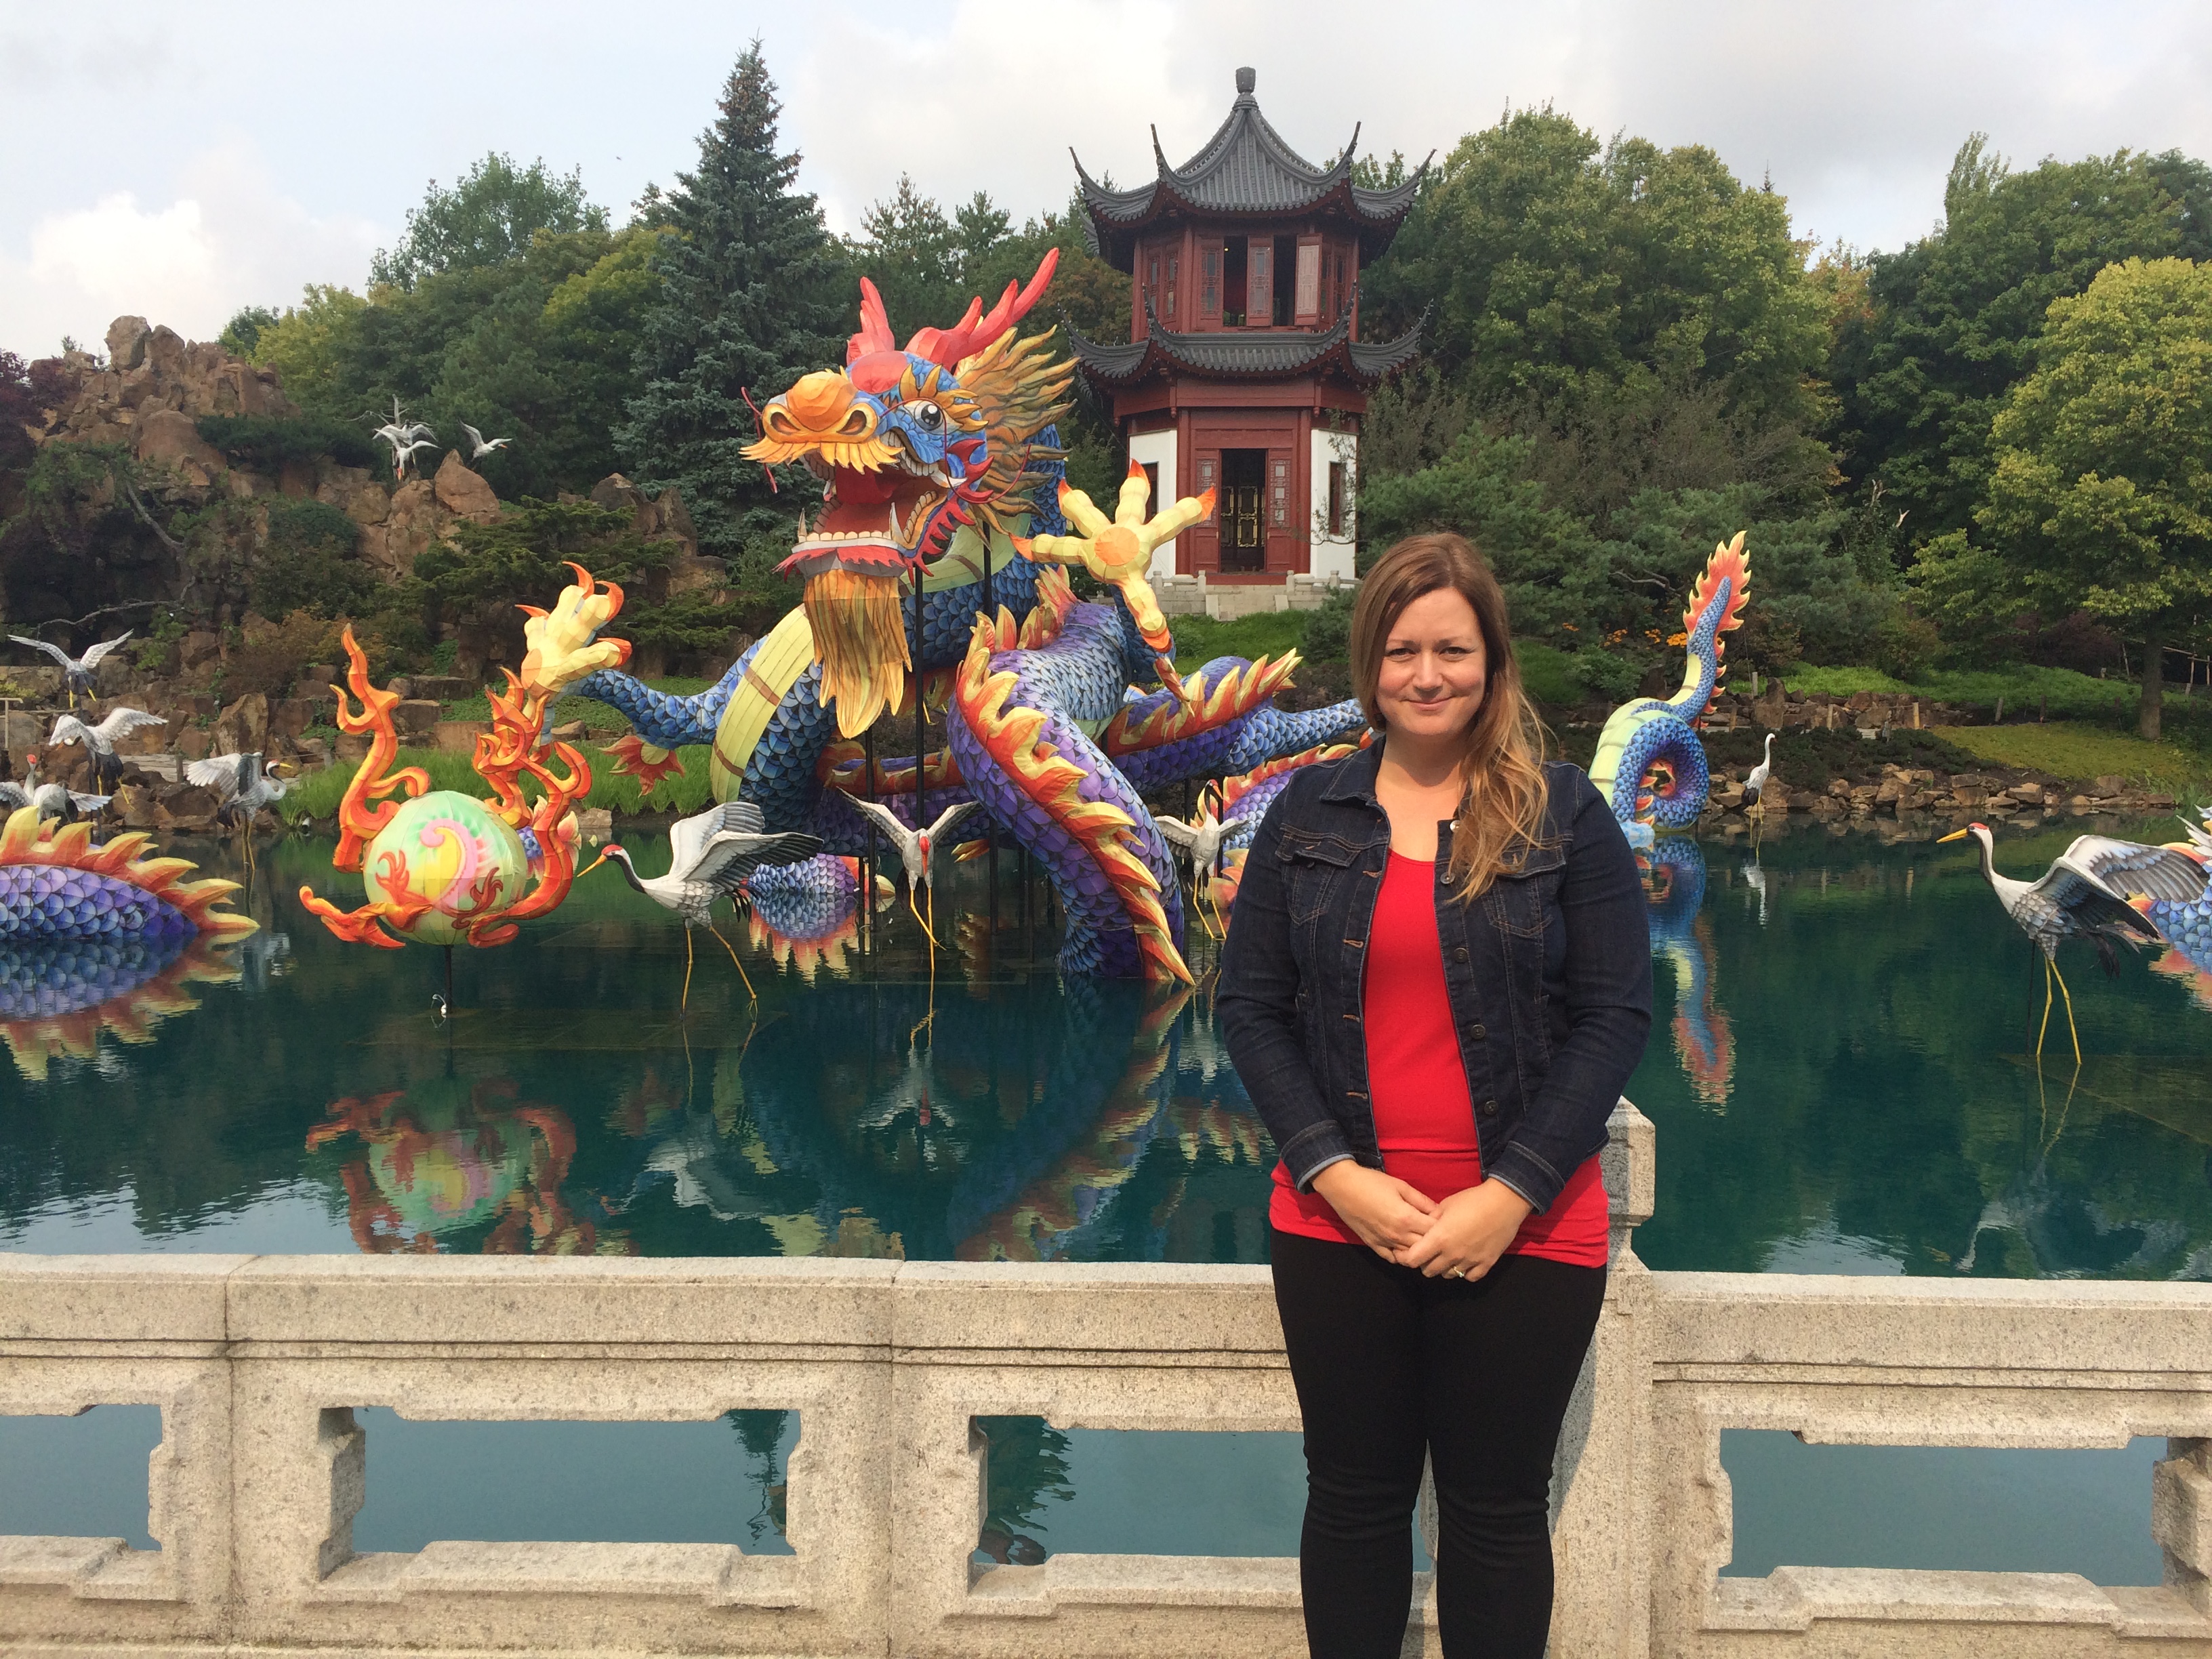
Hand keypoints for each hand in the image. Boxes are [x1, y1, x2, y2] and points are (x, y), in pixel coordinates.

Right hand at [1310, 1162, 1438, 1262]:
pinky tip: (1404, 1245)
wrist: (1342, 1186)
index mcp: (1406, 1218)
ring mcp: (1385, 1243)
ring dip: (1418, 1250)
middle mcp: (1397, 1235)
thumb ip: (1421, 1200)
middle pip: (1425, 1247)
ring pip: (1410, 1256)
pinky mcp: (1373, 1245)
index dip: (1442, 1226)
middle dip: (1433, 1240)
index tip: (1442, 1219)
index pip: (1434, 1231)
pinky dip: (1401, 1256)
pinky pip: (1392, 1258)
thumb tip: (1438, 1211)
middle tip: (1434, 1230)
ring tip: (1421, 1239)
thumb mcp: (1400, 1186)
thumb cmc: (1372, 1182)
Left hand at [1396, 1180, 1532, 1280]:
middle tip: (1428, 1253)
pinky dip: (1465, 1272)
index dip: (1406, 1257)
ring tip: (1448, 1256)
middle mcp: (1452, 1254)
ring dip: (1444, 1268)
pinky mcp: (1486, 1264)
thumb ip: (1431, 1219)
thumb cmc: (1473, 1199)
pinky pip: (1470, 1277)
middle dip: (1424, 1263)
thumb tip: (1424, 1227)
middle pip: (1428, 1271)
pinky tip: (1465, 1262)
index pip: (1413, 1260)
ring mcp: (1470, 1261)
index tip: (1408, 1252)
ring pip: (1448, 1275)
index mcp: (1439, 1238)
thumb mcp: (1445, 1205)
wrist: (1504, 1202)